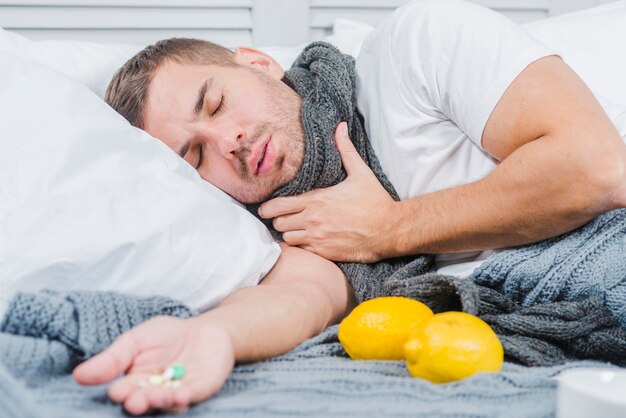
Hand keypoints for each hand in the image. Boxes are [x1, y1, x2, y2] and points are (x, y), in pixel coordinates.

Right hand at [73, 316, 234, 414]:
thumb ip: (112, 359)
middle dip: (139, 402)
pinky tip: (180, 394)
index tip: (116, 391)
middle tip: (134, 401)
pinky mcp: (200, 389)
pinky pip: (192, 396)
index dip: (121, 392)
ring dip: (160, 401)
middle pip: (145, 401)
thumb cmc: (166, 336)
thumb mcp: (135, 341)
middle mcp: (155, 393)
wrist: (205, 330)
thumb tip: (78, 376)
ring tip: (155, 397)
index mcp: (135, 383)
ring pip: (167, 403)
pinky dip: (186, 397)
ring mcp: (178, 393)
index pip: (125, 391)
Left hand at [259, 122, 396, 262]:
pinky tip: (308, 239)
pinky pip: (301, 250)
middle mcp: (313, 220)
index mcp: (317, 200)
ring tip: (296, 228)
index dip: (268, 207)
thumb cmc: (375, 202)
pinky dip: (301, 245)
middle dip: (278, 219)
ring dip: (289, 232)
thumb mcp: (361, 173)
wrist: (389, 230)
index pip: (277, 205)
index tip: (267, 207)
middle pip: (277, 223)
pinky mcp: (324, 252)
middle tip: (284, 216)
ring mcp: (318, 238)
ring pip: (287, 237)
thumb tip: (341, 126)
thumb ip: (346, 150)